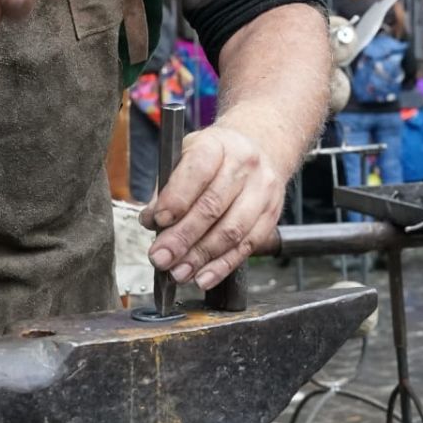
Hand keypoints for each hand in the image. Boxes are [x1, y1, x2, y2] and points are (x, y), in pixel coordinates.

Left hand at [138, 122, 286, 290]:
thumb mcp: (185, 156)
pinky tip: (203, 277)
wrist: (259, 150)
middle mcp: (244, 165)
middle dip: (183, 238)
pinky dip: (223, 266)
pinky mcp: (271, 215)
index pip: (197, 171)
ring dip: (202, 257)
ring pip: (232, 231)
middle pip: (212, 206)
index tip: (157, 221)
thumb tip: (151, 220)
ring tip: (179, 272)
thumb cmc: (215, 157)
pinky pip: (247, 246)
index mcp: (217, 145)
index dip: (177, 199)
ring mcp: (262, 190)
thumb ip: (166, 188)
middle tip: (161, 258)